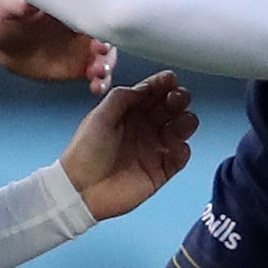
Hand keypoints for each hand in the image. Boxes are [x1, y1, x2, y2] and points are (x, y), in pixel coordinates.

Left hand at [0, 0, 112, 91]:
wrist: (3, 44)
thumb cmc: (10, 18)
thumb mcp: (12, 7)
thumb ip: (23, 4)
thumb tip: (29, 0)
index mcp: (73, 7)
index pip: (95, 10)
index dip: (100, 19)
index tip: (98, 27)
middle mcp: (83, 28)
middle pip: (107, 34)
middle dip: (108, 44)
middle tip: (101, 51)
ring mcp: (84, 49)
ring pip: (106, 57)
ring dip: (107, 64)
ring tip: (99, 72)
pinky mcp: (80, 67)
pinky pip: (97, 76)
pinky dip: (100, 82)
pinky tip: (97, 86)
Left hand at [56, 70, 196, 222]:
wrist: (81, 189)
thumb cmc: (85, 152)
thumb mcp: (99, 118)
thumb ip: (121, 98)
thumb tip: (144, 87)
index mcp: (128, 113)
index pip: (151, 94)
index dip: (162, 84)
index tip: (170, 79)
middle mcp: (144, 128)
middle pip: (170, 108)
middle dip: (178, 99)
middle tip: (177, 98)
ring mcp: (153, 149)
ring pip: (180, 130)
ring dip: (186, 122)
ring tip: (182, 122)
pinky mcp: (160, 171)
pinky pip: (180, 158)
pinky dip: (183, 150)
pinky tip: (177, 146)